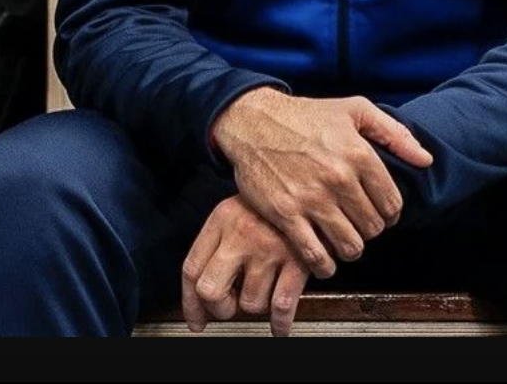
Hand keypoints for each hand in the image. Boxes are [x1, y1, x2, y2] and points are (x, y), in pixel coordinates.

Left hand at [179, 195, 310, 336]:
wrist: (315, 181)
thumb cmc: (276, 200)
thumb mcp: (241, 207)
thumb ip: (220, 241)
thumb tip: (205, 289)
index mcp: (222, 218)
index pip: (192, 269)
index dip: (191, 302)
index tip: (197, 319)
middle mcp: (241, 233)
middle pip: (210, 290)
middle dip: (220, 308)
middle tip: (230, 307)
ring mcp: (269, 248)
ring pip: (249, 303)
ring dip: (257, 306)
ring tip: (266, 292)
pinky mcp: (298, 260)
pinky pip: (282, 307)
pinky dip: (280, 323)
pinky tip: (280, 324)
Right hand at [209, 87, 433, 277]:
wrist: (254, 121)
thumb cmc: (306, 115)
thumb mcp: (355, 110)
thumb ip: (395, 134)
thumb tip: (425, 159)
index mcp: (359, 153)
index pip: (392, 203)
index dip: (391, 214)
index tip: (381, 214)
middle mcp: (338, 178)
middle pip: (373, 227)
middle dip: (371, 230)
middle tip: (361, 225)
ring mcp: (311, 198)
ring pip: (349, 245)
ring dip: (352, 249)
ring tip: (346, 241)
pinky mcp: (285, 214)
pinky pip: (315, 255)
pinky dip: (325, 265)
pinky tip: (325, 260)